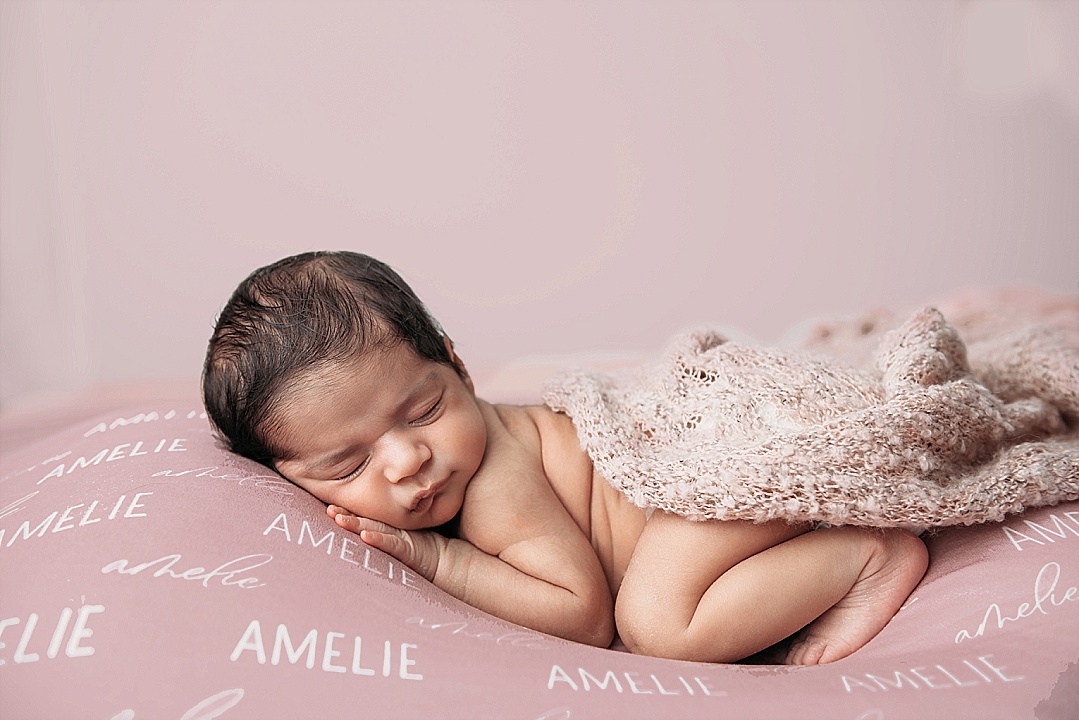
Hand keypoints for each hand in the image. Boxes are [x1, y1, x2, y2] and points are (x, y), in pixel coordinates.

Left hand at [326, 505, 444, 581]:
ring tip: (338, 518)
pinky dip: (378, 539)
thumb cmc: (427, 554)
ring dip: (356, 524)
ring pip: (375, 528)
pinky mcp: (410, 549)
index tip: (330, 506)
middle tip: (329, 509)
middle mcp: (394, 531)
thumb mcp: (405, 543)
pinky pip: (391, 544)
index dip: (350, 511)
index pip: (367, 518)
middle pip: (367, 520)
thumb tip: (365, 533)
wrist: (450, 565)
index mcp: (391, 529)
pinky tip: (365, 536)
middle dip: (347, 514)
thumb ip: (388, 536)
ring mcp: (402, 538)